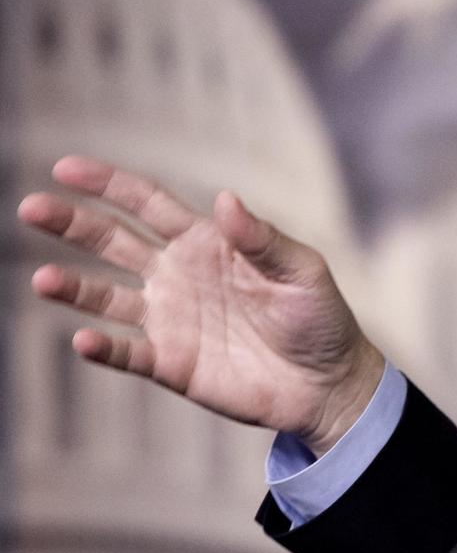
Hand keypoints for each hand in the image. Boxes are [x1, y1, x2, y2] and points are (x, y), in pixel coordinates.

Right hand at [15, 156, 385, 455]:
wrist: (329, 383)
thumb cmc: (319, 318)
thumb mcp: (300, 271)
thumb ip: (262, 239)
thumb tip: (224, 200)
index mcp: (206, 242)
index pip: (148, 204)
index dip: (108, 185)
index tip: (65, 168)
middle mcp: (177, 275)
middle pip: (113, 243)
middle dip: (72, 224)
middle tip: (32, 208)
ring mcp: (170, 320)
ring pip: (107, 298)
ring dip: (75, 289)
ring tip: (44, 280)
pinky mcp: (171, 364)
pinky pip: (128, 354)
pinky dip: (105, 349)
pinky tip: (84, 341)